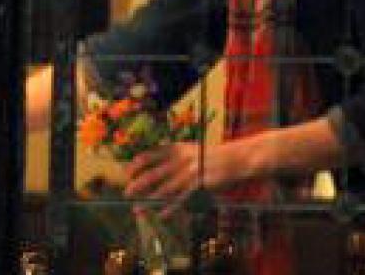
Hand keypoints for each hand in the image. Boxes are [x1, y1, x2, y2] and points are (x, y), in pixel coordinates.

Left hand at [125, 139, 258, 204]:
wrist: (237, 158)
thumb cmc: (212, 156)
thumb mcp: (190, 150)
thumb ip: (173, 156)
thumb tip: (153, 165)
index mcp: (176, 148)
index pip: (149, 155)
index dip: (136, 164)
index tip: (127, 172)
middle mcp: (180, 160)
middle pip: (152, 174)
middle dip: (137, 184)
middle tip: (127, 193)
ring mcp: (190, 174)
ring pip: (164, 189)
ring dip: (149, 201)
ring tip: (137, 209)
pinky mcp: (200, 186)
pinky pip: (182, 199)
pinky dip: (171, 209)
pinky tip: (161, 216)